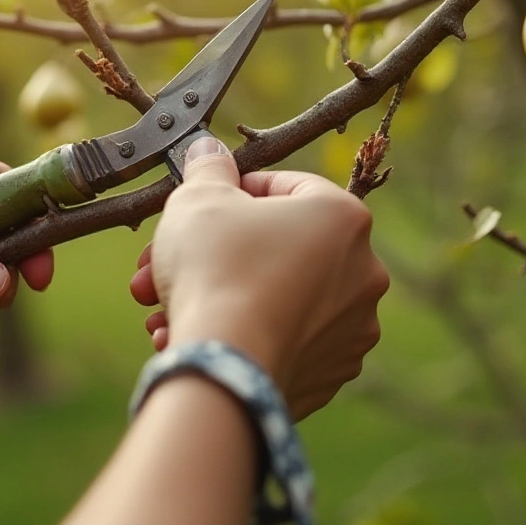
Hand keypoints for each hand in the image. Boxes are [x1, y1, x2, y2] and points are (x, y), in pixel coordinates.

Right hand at [129, 137, 387, 419]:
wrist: (226, 369)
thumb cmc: (216, 270)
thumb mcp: (198, 199)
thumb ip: (208, 168)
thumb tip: (209, 150)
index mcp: (344, 217)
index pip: (285, 187)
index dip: (231, 194)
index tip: (197, 210)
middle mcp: (364, 272)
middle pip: (275, 249)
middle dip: (212, 256)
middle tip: (161, 265)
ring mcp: (353, 328)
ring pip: (274, 298)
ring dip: (218, 297)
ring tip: (164, 307)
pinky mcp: (332, 373)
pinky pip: (280, 342)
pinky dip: (241, 336)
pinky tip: (192, 338)